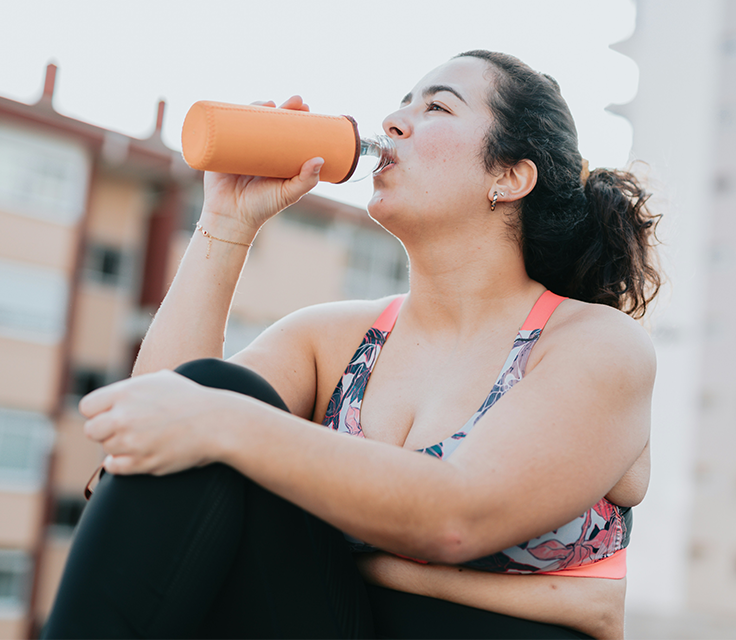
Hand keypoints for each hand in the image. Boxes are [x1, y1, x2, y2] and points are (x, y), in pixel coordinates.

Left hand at [80, 371, 221, 475]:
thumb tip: (112, 396)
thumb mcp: (159, 380)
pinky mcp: (142, 462)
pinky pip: (114, 467)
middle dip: (105, 431)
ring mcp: (132, 441)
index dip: (98, 412)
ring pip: (107, 448)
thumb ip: (130, 388)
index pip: (87, 407)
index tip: (111, 415)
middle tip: (123, 430)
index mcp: (126, 392)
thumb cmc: (190, 399)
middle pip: (92, 431)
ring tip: (142, 439)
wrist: (216, 422)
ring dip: (119, 446)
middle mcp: (124, 416)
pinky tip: (138, 454)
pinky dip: (123, 463)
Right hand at [201, 95, 324, 237]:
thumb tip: (320, 159)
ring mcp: (238, 148)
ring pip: (247, 121)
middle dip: (282, 107)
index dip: (295, 117)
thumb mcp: (288, 194)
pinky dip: (227, 115)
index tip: (306, 107)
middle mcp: (257, 149)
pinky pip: (221, 129)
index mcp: (274, 157)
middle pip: (269, 121)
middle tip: (296, 101)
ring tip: (269, 103)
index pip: (286, 131)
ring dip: (258, 106)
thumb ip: (305, 181)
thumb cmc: (262, 208)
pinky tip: (237, 106)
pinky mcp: (218, 150)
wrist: (231, 219)